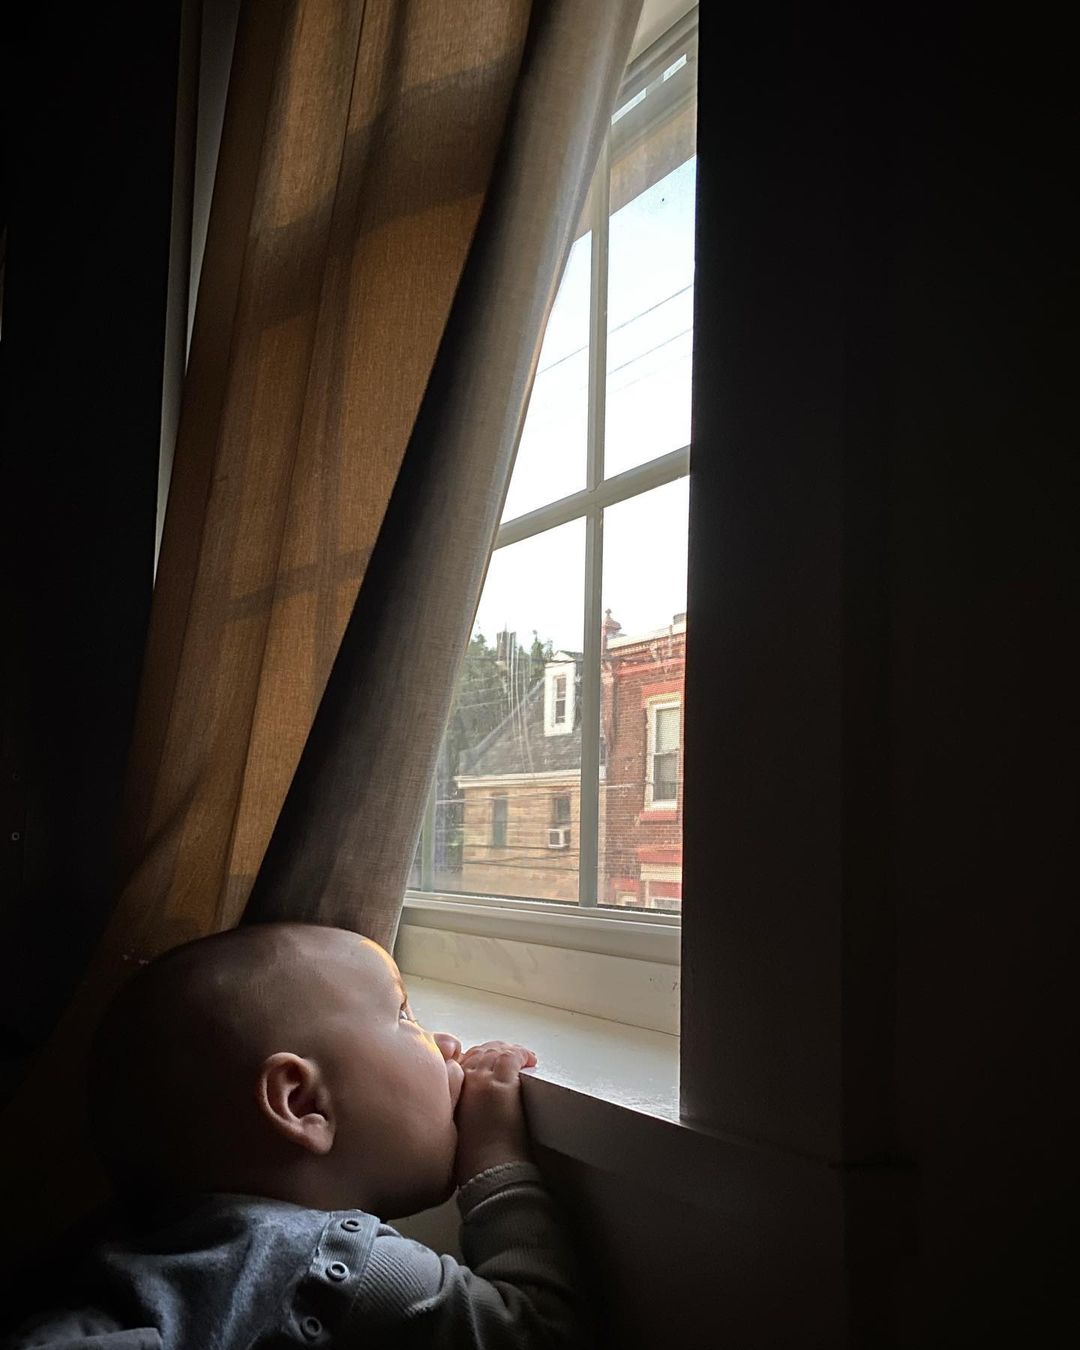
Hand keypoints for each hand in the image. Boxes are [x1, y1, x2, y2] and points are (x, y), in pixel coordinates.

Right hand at [453, 1040, 536, 1186]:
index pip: (461, 1062)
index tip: (486, 1060)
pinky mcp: (502, 1084)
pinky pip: (512, 1057)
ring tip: (521, 1057)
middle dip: (493, 1051)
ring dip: (508, 1052)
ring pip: (495, 1052)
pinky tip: (529, 1059)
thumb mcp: (455, 1128)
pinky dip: (522, 1054)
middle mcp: (462, 1080)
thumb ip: (459, 1108)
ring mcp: (482, 1080)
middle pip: (479, 1053)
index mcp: (449, 1091)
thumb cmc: (474, 1157)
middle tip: (506, 1055)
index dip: (476, 1058)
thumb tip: (471, 1104)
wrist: (487, 1169)